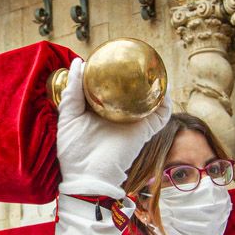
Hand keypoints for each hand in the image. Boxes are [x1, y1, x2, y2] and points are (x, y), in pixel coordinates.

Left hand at [54, 59, 171, 199]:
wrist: (88, 177)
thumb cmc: (75, 151)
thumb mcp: (68, 117)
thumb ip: (72, 92)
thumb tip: (79, 62)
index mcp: (100, 111)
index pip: (108, 89)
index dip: (111, 74)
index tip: (110, 56)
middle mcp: (118, 115)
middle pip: (131, 92)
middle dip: (135, 76)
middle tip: (134, 57)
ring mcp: (133, 123)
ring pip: (149, 100)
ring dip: (154, 85)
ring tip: (153, 66)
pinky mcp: (144, 131)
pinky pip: (160, 115)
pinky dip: (165, 102)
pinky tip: (163, 88)